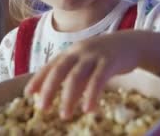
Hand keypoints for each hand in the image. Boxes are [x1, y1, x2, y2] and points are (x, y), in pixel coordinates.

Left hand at [24, 31, 143, 119]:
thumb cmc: (104, 56)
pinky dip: (92, 95)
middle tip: (42, 108)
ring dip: (69, 97)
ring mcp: (94, 55)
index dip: (38, 79)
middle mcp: (79, 51)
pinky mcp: (110, 62)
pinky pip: (98, 80)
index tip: (28, 94)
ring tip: (65, 115)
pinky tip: (88, 109)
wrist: (131, 43)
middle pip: (59, 70)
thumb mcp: (85, 60)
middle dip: (49, 89)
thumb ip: (71, 72)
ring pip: (77, 76)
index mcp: (71, 52)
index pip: (51, 65)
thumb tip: (52, 92)